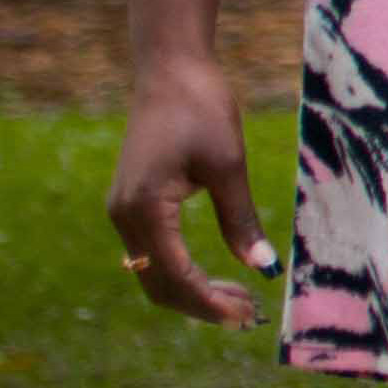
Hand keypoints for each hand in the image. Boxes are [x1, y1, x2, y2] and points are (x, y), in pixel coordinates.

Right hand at [107, 47, 271, 325]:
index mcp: (144, 207)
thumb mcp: (228, 166)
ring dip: (192, 292)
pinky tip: (215, 275)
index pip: (175, 277)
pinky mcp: (131, 204)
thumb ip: (241, 221)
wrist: (170, 69)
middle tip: (248, 316)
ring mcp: (123, 210)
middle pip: (158, 285)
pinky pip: (152, 254)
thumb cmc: (201, 108)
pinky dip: (181, 272)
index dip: (210, 304)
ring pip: (152, 274)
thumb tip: (264, 269)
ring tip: (239, 299)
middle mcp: (124, 215)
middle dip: (201, 306)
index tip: (246, 318)